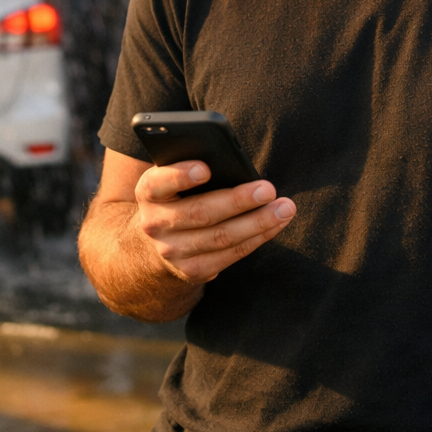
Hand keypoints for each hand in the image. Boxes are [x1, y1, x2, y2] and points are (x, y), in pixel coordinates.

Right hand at [134, 161, 295, 283]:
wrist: (156, 242)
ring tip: (284, 208)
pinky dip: (258, 238)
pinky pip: (231, 254)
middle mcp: (155, 224)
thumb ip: (190, 168)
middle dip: (238, 201)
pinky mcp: (192, 270)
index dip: (180, 176)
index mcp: (148, 193)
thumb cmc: (176, 197)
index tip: (206, 168)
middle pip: (201, 213)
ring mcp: (172, 251)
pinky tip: (276, 224)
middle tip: (268, 189)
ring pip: (221, 237)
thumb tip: (232, 161)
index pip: (159, 183)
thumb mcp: (170, 180)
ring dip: (258, 222)